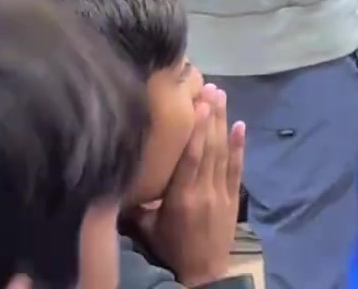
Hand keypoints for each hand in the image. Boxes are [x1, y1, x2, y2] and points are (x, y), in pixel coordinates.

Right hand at [128, 85, 245, 287]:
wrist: (204, 274)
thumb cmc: (171, 247)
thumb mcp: (149, 228)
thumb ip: (137, 203)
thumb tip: (116, 177)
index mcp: (181, 197)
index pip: (191, 158)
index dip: (196, 129)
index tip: (198, 103)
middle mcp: (203, 191)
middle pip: (209, 148)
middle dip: (211, 116)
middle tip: (211, 88)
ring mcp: (221, 193)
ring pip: (223, 153)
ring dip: (223, 122)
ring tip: (222, 96)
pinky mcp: (234, 198)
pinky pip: (237, 168)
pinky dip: (239, 146)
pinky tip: (240, 125)